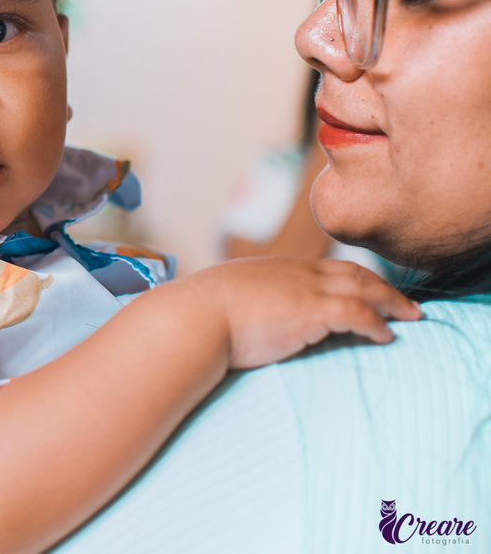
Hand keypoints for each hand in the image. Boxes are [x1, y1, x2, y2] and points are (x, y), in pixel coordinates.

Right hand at [181, 257, 421, 369]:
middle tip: (403, 302)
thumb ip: (237, 302)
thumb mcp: (221, 299)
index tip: (367, 289)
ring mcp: (304, 289)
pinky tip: (387, 336)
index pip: (323, 268)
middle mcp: (294, 272)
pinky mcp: (311, 312)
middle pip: (351, 271)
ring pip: (363, 287)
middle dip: (382, 285)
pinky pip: (358, 314)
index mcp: (273, 269)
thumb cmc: (196, 316)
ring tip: (410, 316)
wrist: (193, 318)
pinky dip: (377, 324)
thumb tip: (230, 318)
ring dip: (391, 302)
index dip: (350, 278)